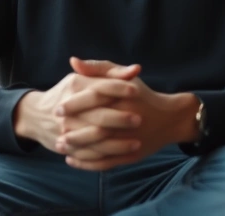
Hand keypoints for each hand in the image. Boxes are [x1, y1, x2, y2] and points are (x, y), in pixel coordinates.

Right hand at [12, 59, 141, 155]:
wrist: (36, 115)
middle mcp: (68, 108)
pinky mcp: (66, 147)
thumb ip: (111, 72)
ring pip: (95, 140)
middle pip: (97, 116)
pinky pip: (87, 156)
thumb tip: (136, 69)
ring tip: (137, 143)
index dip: (118, 88)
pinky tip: (123, 156)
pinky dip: (106, 158)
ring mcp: (66, 130)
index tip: (136, 90)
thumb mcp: (85, 77)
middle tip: (138, 120)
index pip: (99, 88)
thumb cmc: (70, 92)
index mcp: (75, 86)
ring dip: (117, 144)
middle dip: (119, 118)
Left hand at [58, 60, 199, 170]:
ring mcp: (127, 140)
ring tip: (60, 146)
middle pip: (93, 127)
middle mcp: (126, 119)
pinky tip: (72, 160)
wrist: (167, 119)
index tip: (58, 108)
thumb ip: (98, 68)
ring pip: (96, 148)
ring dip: (75, 149)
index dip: (73, 105)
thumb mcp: (122, 77)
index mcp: (123, 98)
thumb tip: (73, 61)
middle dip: (72, 131)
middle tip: (56, 131)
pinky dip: (85, 164)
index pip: (93, 99)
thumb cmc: (141, 94)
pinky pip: (103, 163)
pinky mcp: (128, 156)